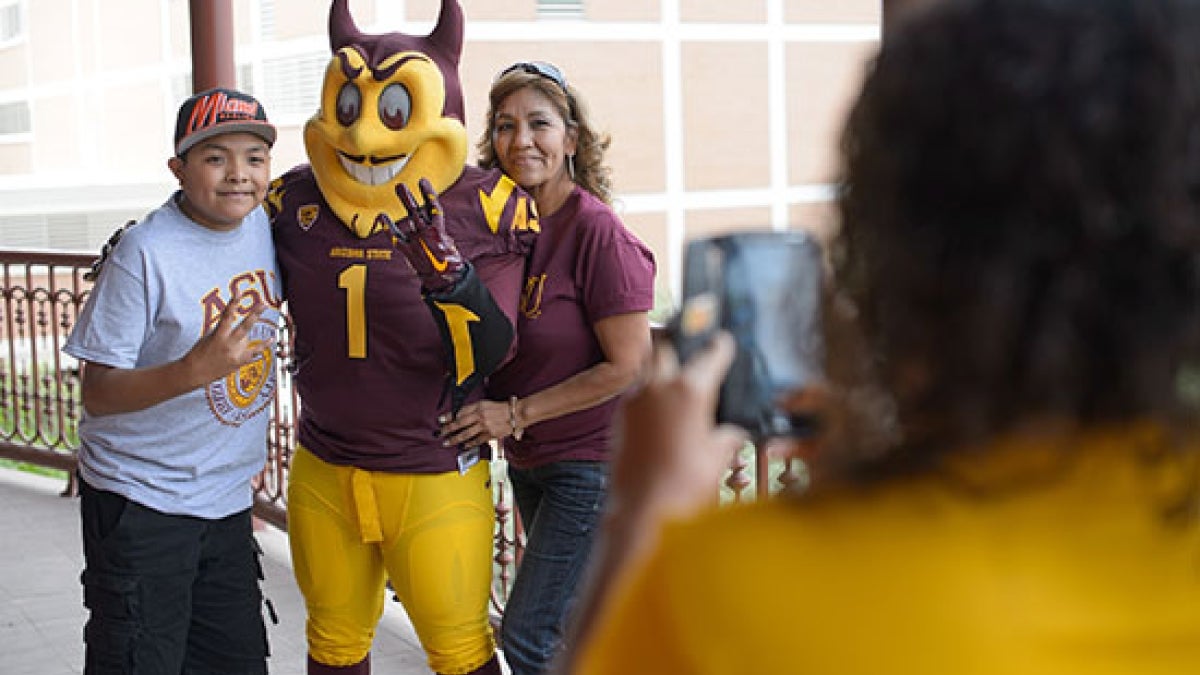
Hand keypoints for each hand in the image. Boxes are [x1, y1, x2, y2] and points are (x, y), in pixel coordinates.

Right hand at [181, 293, 271, 385]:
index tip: (239, 293)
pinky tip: (271, 339)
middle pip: (244, 327)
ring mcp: (234, 354)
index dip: (233, 303)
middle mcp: (227, 343)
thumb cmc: (199, 352)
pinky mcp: (238, 363)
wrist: (193, 372)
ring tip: (267, 321)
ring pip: (250, 340)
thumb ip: (223, 330)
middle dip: (254, 314)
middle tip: (264, 304)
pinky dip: (262, 347)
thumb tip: (236, 326)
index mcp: (217, 335)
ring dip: (256, 334)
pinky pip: (253, 354)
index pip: (227, 315)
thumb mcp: (208, 337)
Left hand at [388, 178, 465, 293]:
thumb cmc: (448, 263)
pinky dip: (388, 227)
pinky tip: (382, 217)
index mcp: (439, 232)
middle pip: (417, 211)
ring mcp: (416, 241)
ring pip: (409, 218)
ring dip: (404, 203)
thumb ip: (441, 235)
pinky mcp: (408, 250)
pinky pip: (396, 237)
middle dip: (409, 197)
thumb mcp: (449, 246)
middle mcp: (426, 233)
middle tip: (400, 186)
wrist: (443, 280)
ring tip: (399, 189)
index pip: (434, 208)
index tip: (423, 181)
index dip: (428, 194)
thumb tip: (436, 230)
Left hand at [439, 399, 510, 448]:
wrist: (516, 413)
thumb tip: (460, 416)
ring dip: (455, 438)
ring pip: (466, 433)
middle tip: (440, 433)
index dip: (449, 416)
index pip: (460, 411)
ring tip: (447, 442)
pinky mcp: (490, 434)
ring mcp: (485, 425)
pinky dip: (469, 444)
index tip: (441, 420)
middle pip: (460, 423)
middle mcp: (480, 415)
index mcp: (479, 406)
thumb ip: (474, 409)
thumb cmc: (503, 408)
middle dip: (448, 429)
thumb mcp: (486, 404)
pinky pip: (477, 440)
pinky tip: (464, 446)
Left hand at [609, 331, 747, 521]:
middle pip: (665, 344)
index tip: (723, 340)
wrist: (641, 510)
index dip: (720, 345)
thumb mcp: (718, 459)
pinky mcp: (620, 416)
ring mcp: (636, 399)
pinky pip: (635, 391)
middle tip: (687, 335)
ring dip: (658, 362)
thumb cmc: (685, 485)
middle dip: (677, 336)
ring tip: (671, 368)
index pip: (710, 354)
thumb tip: (733, 432)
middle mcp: (660, 387)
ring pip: (646, 366)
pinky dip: (647, 388)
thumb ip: (727, 437)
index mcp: (691, 390)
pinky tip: (658, 402)